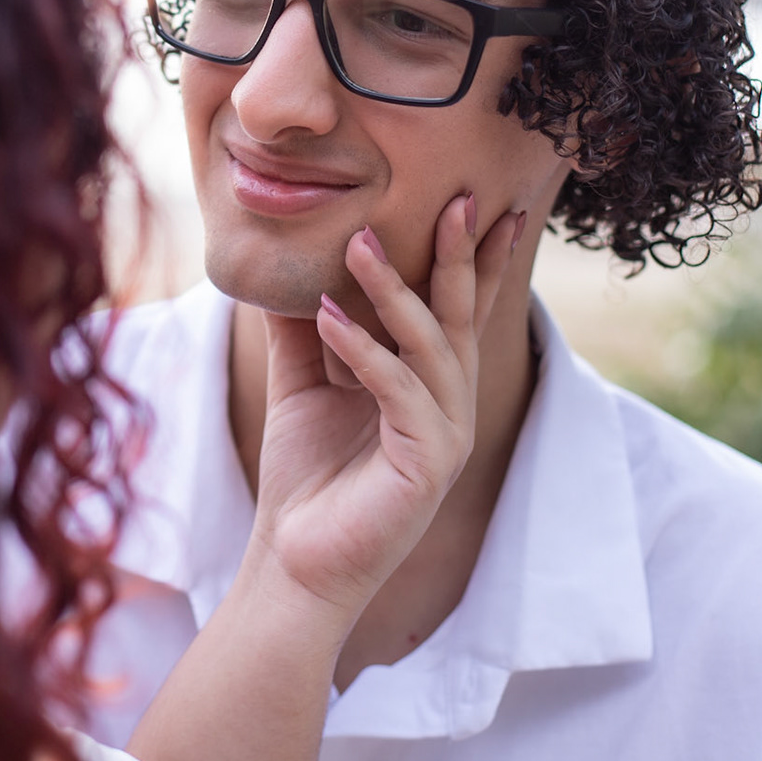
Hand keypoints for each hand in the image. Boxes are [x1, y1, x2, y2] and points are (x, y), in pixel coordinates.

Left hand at [249, 195, 522, 615]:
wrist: (293, 563)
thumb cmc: (306, 479)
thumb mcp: (302, 384)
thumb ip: (303, 329)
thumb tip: (282, 265)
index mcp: (429, 386)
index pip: (456, 310)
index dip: (473, 259)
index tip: (479, 200)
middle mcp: (449, 406)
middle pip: (462, 317)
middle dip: (462, 255)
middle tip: (460, 197)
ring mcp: (446, 435)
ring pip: (433, 346)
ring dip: (396, 292)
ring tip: (359, 242)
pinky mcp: (429, 465)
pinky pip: (399, 390)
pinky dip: (364, 349)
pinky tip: (327, 314)